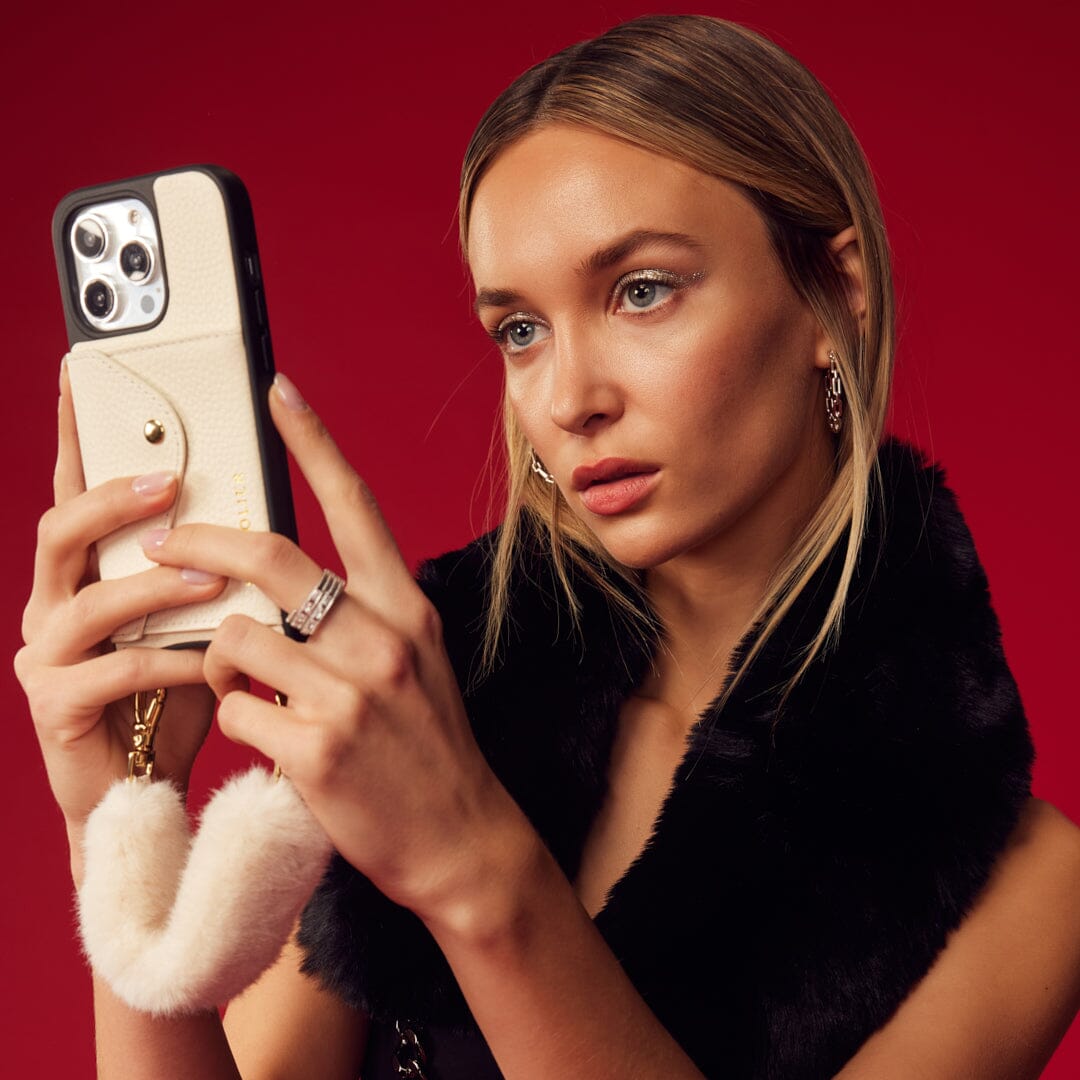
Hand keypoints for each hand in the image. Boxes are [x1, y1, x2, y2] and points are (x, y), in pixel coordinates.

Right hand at [14, 371, 223, 832]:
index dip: (74, 435)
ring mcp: (45, 654)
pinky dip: (172, 659)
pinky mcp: (55, 704)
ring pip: (89, 598)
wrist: (148, 786)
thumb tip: (259, 518)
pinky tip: (213, 660)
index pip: (76, 491)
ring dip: (156, 584)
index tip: (82, 376)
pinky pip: (116, 668)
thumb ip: (210, 572)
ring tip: (214, 581)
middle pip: (61, 529)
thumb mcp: (198, 619)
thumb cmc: (178, 693)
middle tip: (168, 483)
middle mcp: (53, 604)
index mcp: (86, 573)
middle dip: (111, 500)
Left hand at [144, 374, 521, 922]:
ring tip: (235, 682)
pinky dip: (233, 717)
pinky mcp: (318, 750)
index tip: (279, 393)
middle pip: (270, 558)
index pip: (356, 505)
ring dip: (215, 658)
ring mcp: (351, 694)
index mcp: (407, 609)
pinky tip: (262, 733)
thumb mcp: (415, 662)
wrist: (461, 838)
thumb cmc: (428, 746)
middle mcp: (384, 639)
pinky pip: (236, 708)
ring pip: (235, 638)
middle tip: (163, 544)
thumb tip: (286, 584)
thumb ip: (362, 615)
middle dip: (199, 544)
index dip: (314, 441)